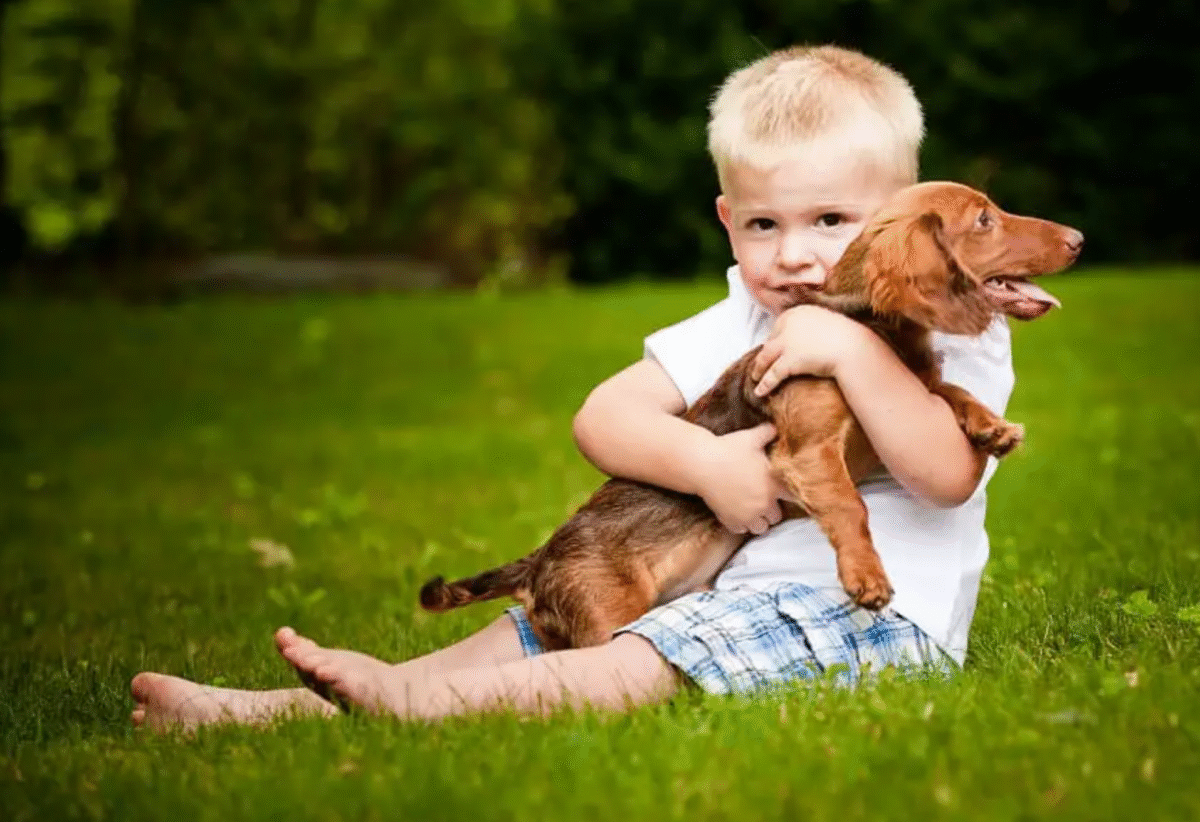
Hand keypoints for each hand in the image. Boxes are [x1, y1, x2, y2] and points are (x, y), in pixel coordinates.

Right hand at [694, 422, 786, 534]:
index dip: (788, 494)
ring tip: (750, 509)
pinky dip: (740, 524)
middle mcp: (765, 504)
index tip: (781, 490)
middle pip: (777, 516)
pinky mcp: (731, 521)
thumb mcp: (751, 438)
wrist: (703, 464)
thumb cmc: (728, 450)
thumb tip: (775, 428)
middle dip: (771, 508)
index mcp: (775, 485)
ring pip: (761, 528)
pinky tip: (736, 513)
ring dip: (758, 520)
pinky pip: (741, 530)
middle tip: (762, 499)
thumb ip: (767, 433)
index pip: (794, 498)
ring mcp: (748, 515)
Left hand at [751, 305, 865, 396]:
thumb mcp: (827, 324)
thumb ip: (813, 326)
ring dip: (758, 369)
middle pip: (770, 342)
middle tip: (760, 365)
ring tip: (755, 378)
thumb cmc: (847, 338)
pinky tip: (759, 392)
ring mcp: (788, 342)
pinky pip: (772, 374)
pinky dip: (764, 384)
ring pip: (766, 357)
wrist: (855, 348)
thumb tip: (809, 337)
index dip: (775, 340)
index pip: (778, 327)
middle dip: (765, 355)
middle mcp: (789, 324)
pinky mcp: (790, 360)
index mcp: (798, 312)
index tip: (774, 350)